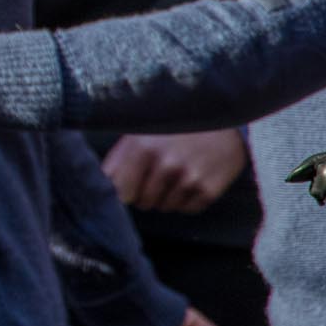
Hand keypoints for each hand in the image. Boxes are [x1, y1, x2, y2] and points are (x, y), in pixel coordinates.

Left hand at [103, 130, 248, 213]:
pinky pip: (187, 209)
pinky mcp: (209, 189)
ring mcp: (189, 178)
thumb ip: (119, 158)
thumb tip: (103, 183)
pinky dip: (186, 200)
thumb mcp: (140, 131)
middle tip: (155, 176)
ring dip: (166, 197)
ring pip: (164, 207)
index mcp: (142, 148)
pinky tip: (191, 179)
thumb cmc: (173, 124)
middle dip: (145, 193)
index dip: (125, 190)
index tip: (130, 184)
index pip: (121, 192)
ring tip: (174, 174)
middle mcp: (165, 165)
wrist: (223, 116)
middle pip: (143, 202)